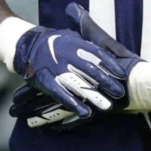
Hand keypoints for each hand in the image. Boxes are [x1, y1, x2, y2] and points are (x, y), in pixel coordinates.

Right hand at [12, 15, 127, 123]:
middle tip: (120, 93)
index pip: (97, 53)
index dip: (110, 64)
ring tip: (107, 107)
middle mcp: (66, 55)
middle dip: (106, 82)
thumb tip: (110, 54)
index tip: (122, 74)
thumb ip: (88, 46)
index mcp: (75, 43)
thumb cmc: (56, 43)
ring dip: (93, 96)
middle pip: (90, 70)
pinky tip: (85, 113)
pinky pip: (61, 94)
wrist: (28, 45)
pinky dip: (73, 104)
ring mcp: (55, 68)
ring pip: (77, 84)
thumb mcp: (72, 38)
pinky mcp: (46, 81)